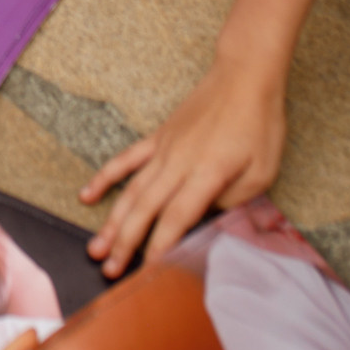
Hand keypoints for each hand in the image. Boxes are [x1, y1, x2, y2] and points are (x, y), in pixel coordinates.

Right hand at [80, 58, 283, 275]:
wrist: (243, 76)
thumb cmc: (259, 124)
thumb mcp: (262, 171)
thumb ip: (232, 200)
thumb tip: (206, 215)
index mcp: (207, 174)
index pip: (177, 218)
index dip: (161, 247)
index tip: (148, 272)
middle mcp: (178, 164)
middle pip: (146, 210)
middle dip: (126, 244)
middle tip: (109, 271)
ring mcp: (164, 149)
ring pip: (131, 191)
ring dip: (112, 222)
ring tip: (95, 248)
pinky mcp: (159, 137)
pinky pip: (126, 160)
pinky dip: (105, 178)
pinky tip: (87, 196)